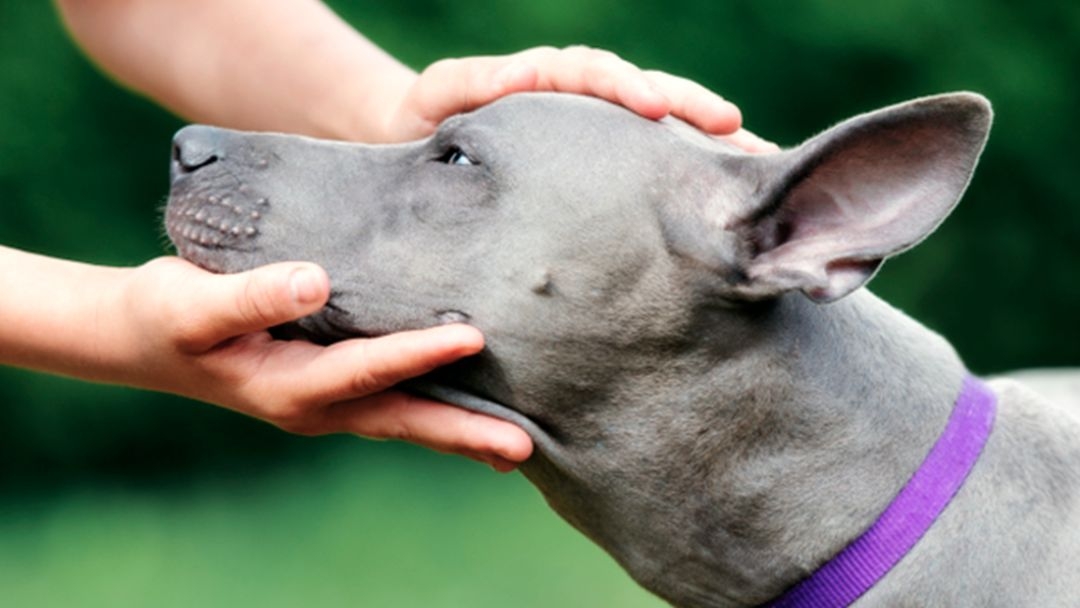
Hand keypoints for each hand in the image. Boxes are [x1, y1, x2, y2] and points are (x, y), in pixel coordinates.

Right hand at [112, 257, 532, 470]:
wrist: (145, 336)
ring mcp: (327, 402)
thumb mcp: (193, 304)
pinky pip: (393, 402)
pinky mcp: (332, 386)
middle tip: (523, 447)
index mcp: (287, 386)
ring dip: (458, 429)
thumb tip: (315, 279)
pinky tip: (470, 406)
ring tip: (517, 443)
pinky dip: (434, 407)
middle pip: (402, 419)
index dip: (417, 355)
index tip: (470, 338)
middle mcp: (316, 404)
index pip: (366, 369)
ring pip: (404, 418)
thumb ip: (251, 296)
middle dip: (463, 433)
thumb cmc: (167, 315)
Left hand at [379, 45, 777, 151]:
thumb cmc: (424, 119)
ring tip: (756, 161)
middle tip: (740, 133)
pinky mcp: (600, 160)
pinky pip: (650, 160)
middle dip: (692, 110)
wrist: (418, 140)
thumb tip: (518, 75)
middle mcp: (580, 97)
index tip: (654, 106)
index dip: (626, 85)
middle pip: (646, 92)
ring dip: (706, 141)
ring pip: (659, 127)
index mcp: (545, 78)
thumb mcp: (441, 96)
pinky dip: (687, 169)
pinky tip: (722, 191)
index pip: (594, 74)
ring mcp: (595, 127)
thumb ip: (473, 84)